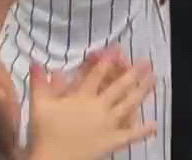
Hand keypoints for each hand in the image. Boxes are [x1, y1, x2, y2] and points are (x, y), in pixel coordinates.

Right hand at [28, 50, 156, 159]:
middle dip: (133, 73)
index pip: (96, 74)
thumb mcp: (39, 105)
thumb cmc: (45, 132)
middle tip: (147, 62)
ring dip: (143, 91)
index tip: (118, 49)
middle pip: (119, 87)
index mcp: (82, 97)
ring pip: (129, 104)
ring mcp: (108, 124)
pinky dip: (143, 130)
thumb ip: (39, 83)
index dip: (108, 60)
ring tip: (154, 79)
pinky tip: (155, 124)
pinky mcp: (112, 141)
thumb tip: (36, 62)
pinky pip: (130, 135)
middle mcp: (99, 107)